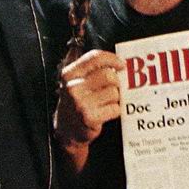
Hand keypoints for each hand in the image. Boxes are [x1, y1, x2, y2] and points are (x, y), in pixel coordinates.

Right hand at [53, 50, 123, 166]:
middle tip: (115, 87)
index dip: (113, 59)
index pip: (95, 57)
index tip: (121, 64)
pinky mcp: (90, 117)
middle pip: (108, 75)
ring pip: (114, 92)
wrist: (66, 130)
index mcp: (69, 74)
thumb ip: (88, 67)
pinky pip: (115, 108)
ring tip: (106, 102)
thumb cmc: (75, 102)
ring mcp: (81, 103)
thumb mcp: (74, 80)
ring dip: (115, 98)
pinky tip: (106, 112)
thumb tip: (112, 58)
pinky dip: (115, 110)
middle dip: (116, 81)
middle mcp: (73, 87)